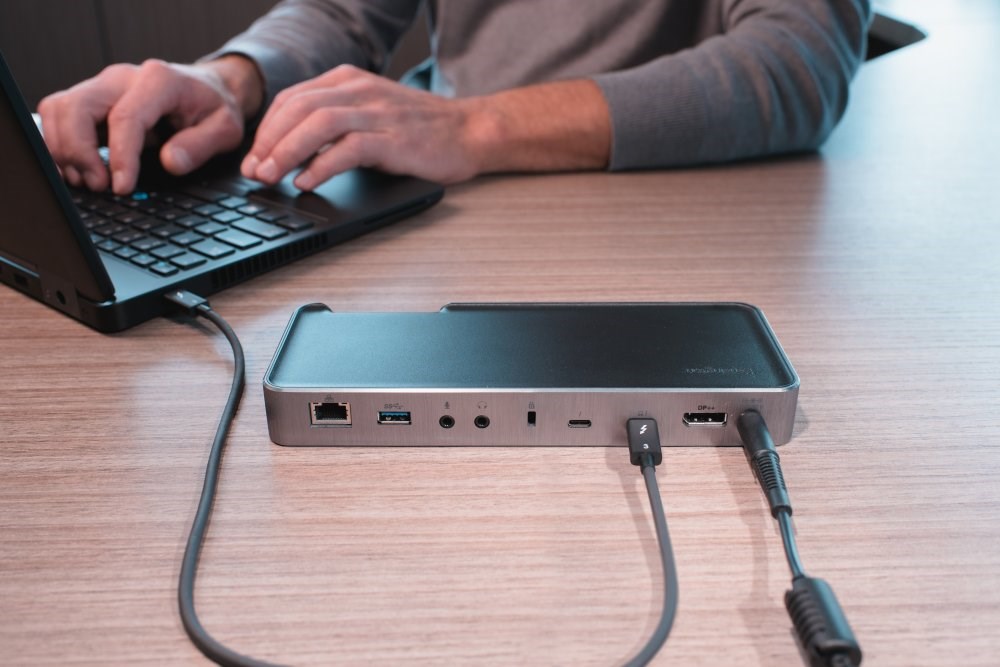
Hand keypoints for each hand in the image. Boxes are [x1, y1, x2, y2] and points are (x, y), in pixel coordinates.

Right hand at [38, 56, 261, 193]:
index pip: (126, 117)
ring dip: (65, 150)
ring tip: (90, 181)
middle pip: (76, 106)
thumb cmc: (215, 107)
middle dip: (79, 151)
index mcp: (159, 80)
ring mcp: (103, 87)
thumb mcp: (226, 128)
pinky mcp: (92, 100)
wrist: (208, 88)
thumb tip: (170, 162)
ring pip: (58, 109)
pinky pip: (60, 116)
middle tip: (100, 185)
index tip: (122, 187)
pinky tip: (80, 170)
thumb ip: (201, 145)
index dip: (120, 156)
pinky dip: (61, 145)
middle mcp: (122, 78)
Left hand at [241, 65, 485, 187]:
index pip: (291, 99)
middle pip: (298, 109)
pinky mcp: (394, 138)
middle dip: (269, 142)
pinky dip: (322, 166)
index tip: (254, 158)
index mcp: (348, 81)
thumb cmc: (420, 130)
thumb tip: (290, 153)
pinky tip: (308, 182)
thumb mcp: (369, 114)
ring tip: (273, 177)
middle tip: (256, 171)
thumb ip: (334, 125)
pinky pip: (348, 148)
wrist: (469, 132)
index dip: (266, 130)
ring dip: (287, 152)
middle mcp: (359, 90)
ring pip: (317, 124)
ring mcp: (377, 113)